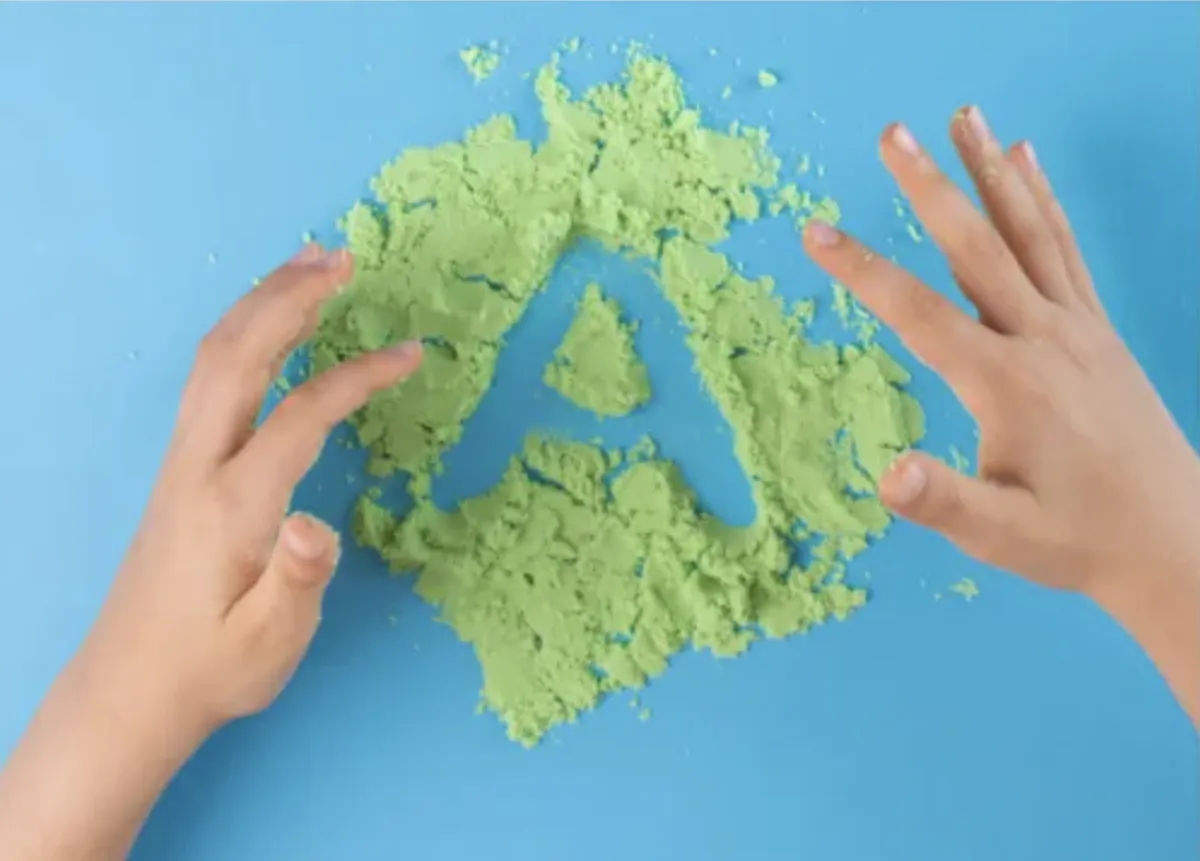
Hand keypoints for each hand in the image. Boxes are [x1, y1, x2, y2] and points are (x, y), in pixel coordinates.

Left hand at [96, 243, 421, 733]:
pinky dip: (243, 331)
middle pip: (238, 357)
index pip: (300, 417)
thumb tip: (316, 524)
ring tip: (310, 265)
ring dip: (261, 303)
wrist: (133, 687)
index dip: (358, 377)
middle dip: (289, 298)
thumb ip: (297, 583)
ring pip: (215, 358)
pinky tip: (270, 324)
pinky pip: (209, 375)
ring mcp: (182, 460)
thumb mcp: (267, 644)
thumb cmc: (214, 667)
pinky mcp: (181, 466)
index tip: (412, 353)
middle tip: (342, 257)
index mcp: (232, 506)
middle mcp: (199, 466)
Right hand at [802, 106, 1199, 722]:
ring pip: (1028, 232)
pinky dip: (1042, 200)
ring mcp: (1077, 327)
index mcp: (1007, 383)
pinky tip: (1026, 163)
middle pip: (978, 247)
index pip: (920, 314)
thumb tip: (888, 476)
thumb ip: (945, 503)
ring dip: (991, 171)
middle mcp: (1043, 339)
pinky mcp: (1097, 329)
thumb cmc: (1075, 539)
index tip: (815, 232)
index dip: (862, 271)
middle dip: (930, 187)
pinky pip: (1066, 248)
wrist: (1172, 540)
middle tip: (892, 133)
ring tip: (964, 117)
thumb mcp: (1002, 535)